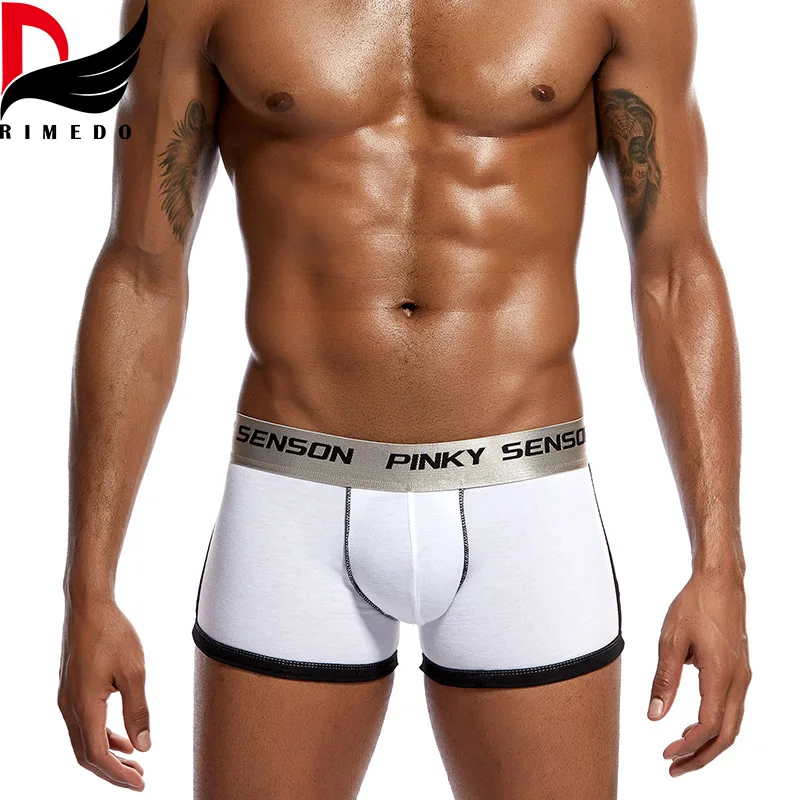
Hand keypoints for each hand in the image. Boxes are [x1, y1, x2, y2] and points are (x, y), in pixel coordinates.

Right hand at [58, 599, 150, 790]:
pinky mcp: (72, 688)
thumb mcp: (134, 673)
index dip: (118, 774)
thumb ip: (138, 711)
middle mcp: (69, 707)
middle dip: (112, 770)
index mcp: (84, 706)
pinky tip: (121, 734)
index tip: (141, 782)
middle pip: (86, 754)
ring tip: (134, 759)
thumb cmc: (113, 634)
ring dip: (107, 753)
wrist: (90, 606)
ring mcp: (67, 698)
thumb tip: (144, 745)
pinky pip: (83, 723)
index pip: (98, 755)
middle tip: (139, 777)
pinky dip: (102, 735)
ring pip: (83, 739)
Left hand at [647, 570, 750, 775]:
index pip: (708, 725)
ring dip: (709, 744)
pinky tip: (696, 727)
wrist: (720, 582)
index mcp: (721, 675)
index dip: (687, 745)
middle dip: (700, 757)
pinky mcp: (740, 670)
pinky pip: (733, 709)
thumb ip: (664, 680)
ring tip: (682, 753)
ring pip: (732, 724)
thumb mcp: (670, 640)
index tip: (666, 752)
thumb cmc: (695, 605)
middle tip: (674, 768)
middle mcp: (738, 680)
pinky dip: (717, 726)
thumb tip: (654, 715)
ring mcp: (743, 676)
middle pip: (726, 735)